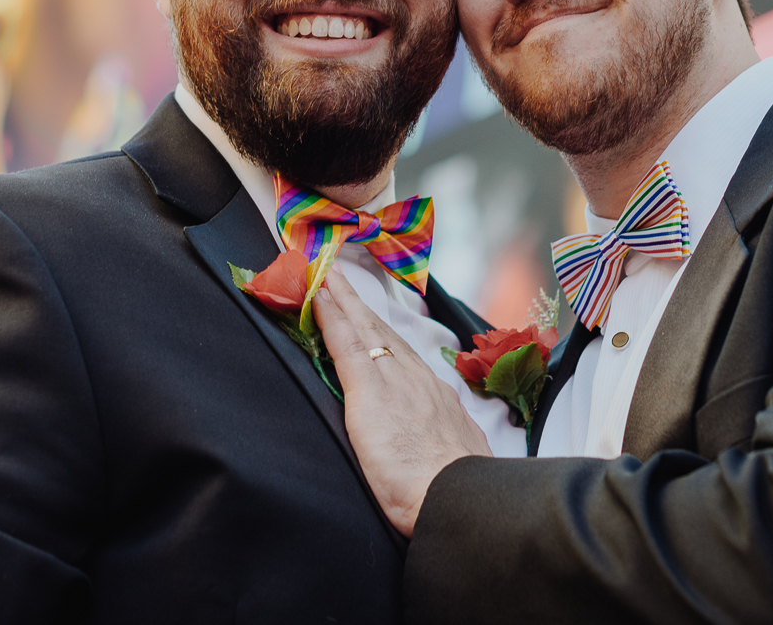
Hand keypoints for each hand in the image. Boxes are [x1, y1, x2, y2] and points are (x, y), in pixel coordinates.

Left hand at [315, 270, 490, 535]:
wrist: (456, 497)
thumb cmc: (453, 492)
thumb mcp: (457, 458)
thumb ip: (442, 443)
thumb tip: (441, 450)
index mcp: (436, 398)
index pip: (402, 356)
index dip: (382, 333)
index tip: (368, 314)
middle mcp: (417, 380)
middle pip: (382, 333)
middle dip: (360, 304)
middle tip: (339, 275)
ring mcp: (394, 380)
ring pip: (364, 328)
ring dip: (343, 299)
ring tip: (325, 276)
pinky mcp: (370, 389)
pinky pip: (345, 342)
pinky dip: (331, 314)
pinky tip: (316, 297)